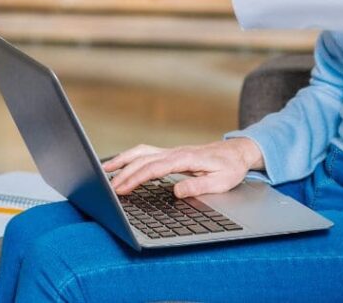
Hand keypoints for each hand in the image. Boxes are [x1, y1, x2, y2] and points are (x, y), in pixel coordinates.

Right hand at [102, 138, 264, 198]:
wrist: (237, 152)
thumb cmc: (230, 167)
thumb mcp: (222, 181)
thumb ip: (199, 186)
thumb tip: (176, 191)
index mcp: (186, 158)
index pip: (154, 168)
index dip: (136, 178)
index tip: (122, 188)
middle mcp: (176, 152)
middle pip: (143, 159)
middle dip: (123, 172)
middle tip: (106, 187)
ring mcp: (172, 151)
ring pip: (141, 152)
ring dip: (122, 160)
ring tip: (105, 171)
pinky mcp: (171, 154)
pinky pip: (146, 153)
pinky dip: (130, 157)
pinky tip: (121, 164)